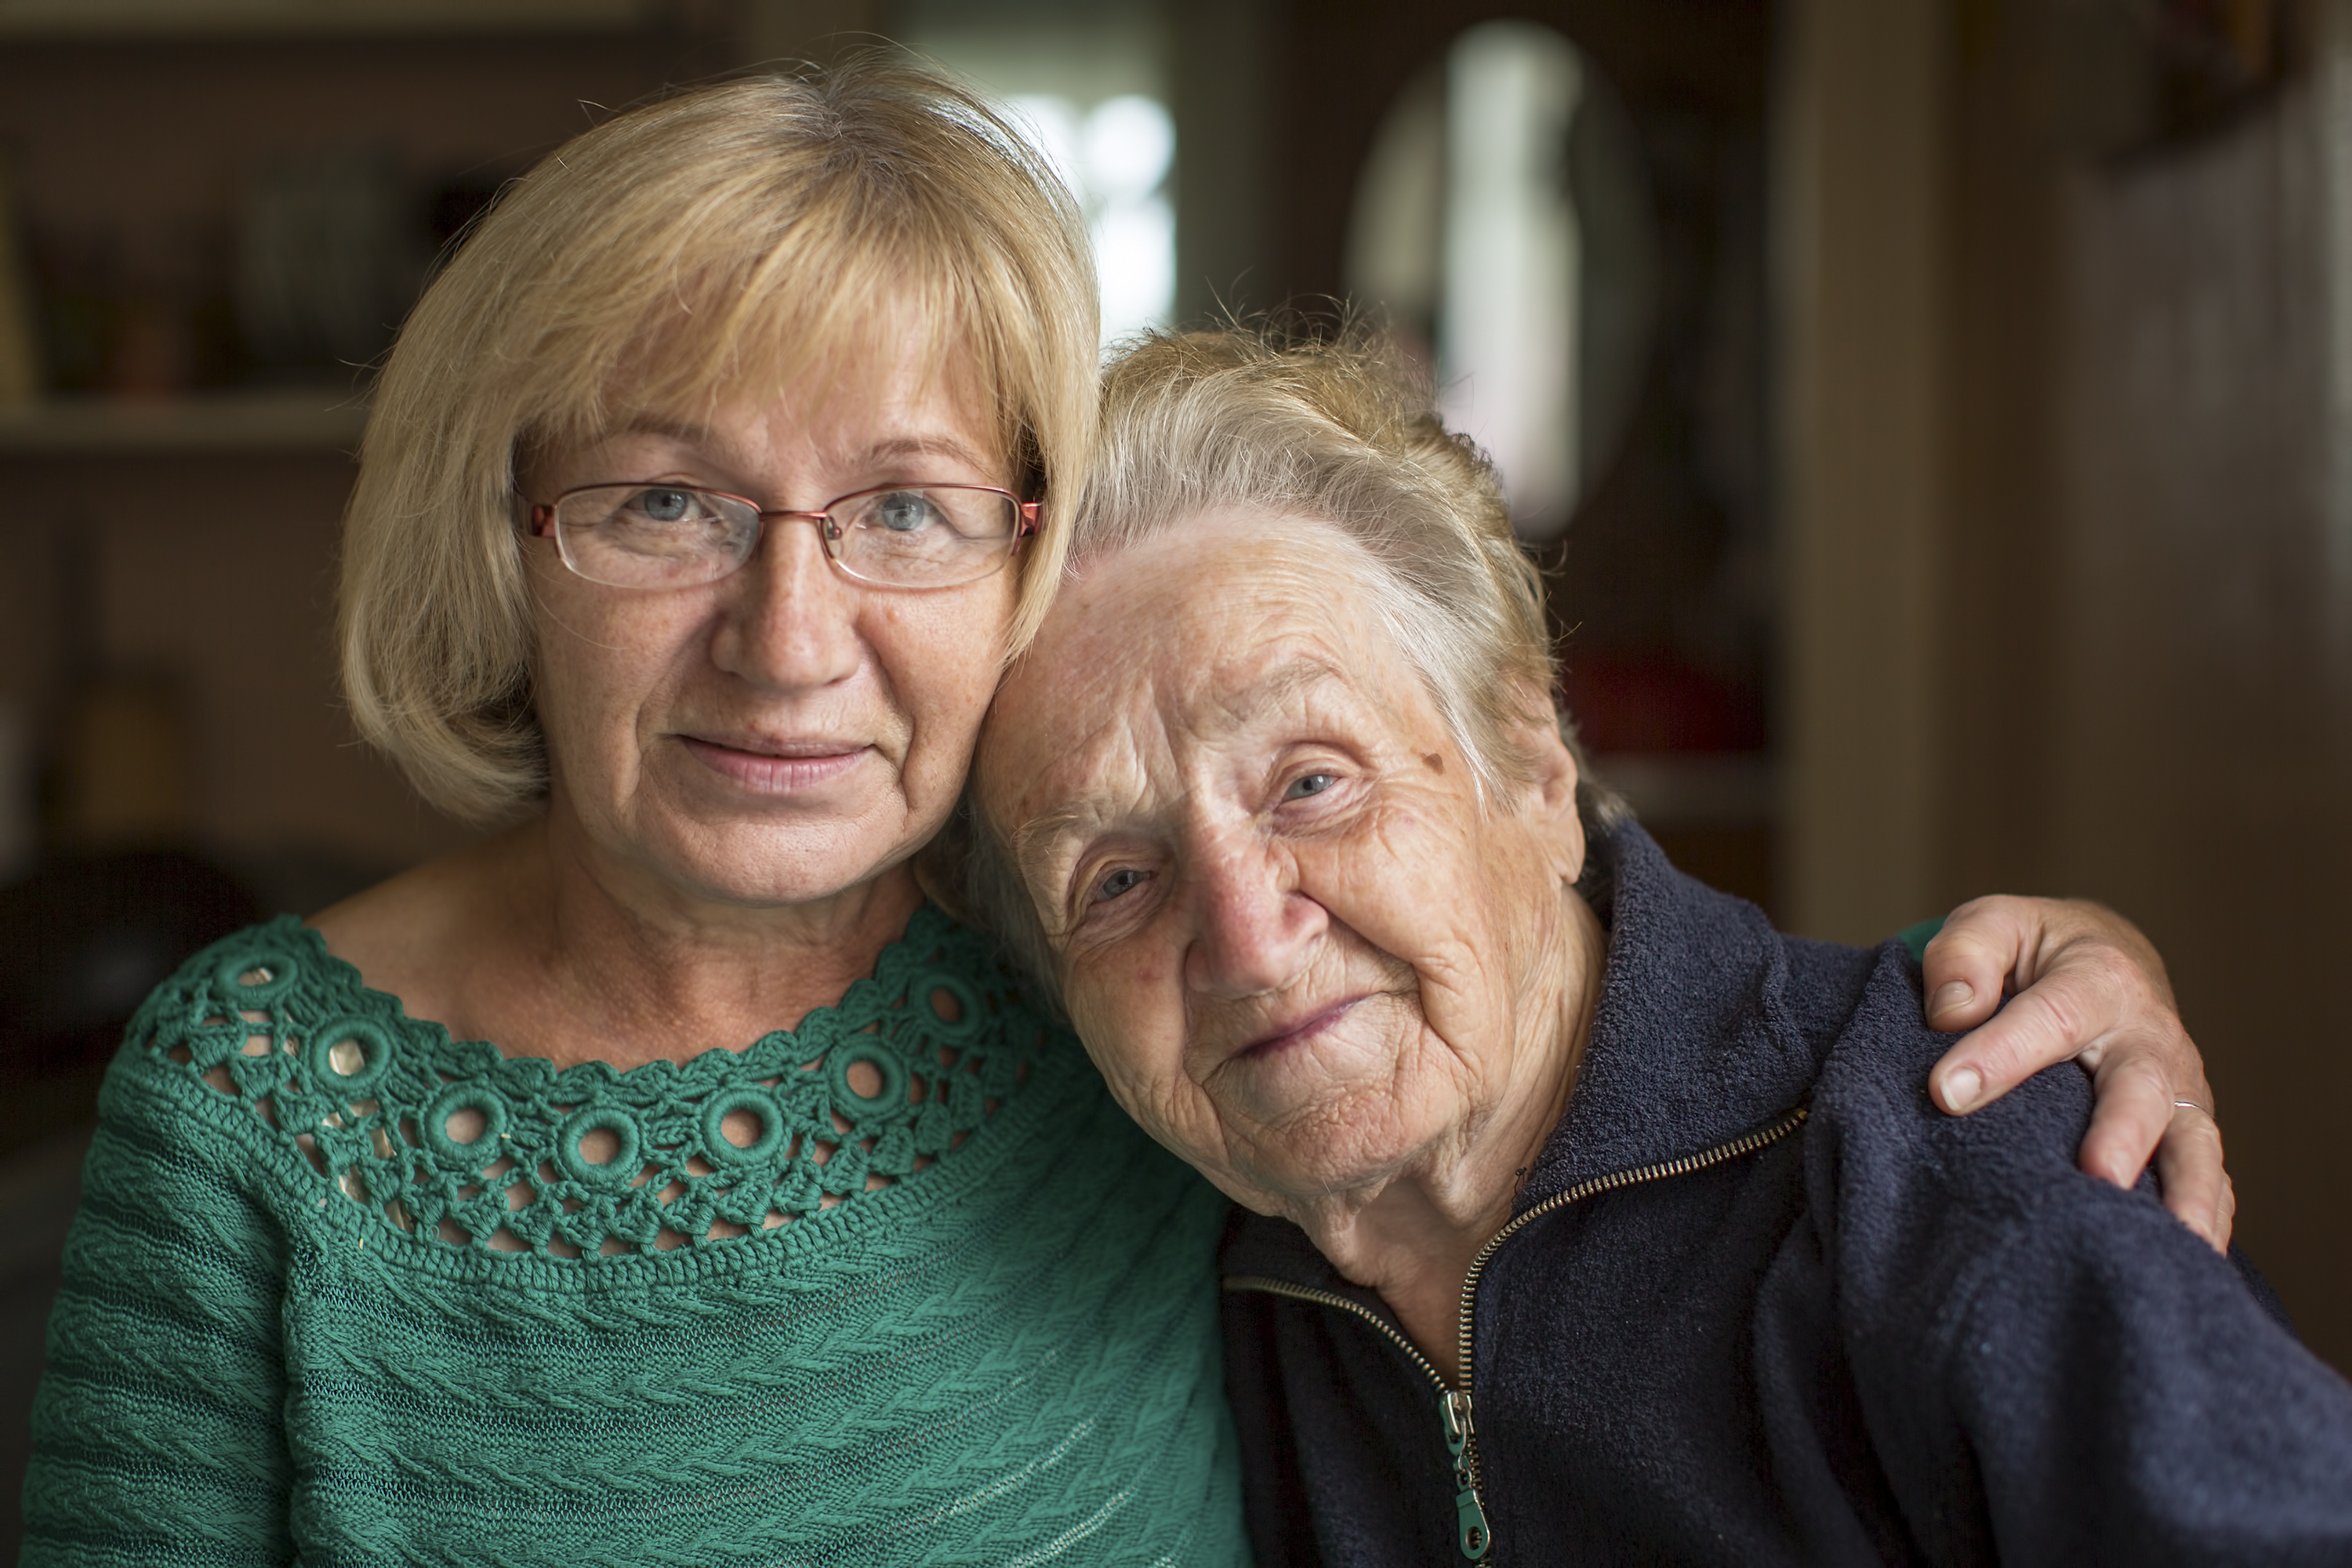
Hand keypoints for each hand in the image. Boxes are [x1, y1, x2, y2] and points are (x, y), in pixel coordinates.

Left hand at [1921, 896, 2230, 1251]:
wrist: (2104, 961)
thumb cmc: (2033, 952)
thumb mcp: (1993, 926)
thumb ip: (1965, 955)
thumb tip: (1952, 1011)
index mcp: (2098, 980)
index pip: (2049, 1016)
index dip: (2000, 1054)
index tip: (1946, 1092)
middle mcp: (2149, 1038)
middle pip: (2141, 1088)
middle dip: (2121, 1133)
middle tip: (2097, 1177)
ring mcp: (2177, 1090)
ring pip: (2194, 1143)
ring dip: (2186, 1193)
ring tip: (2169, 1243)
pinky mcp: (2185, 1131)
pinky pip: (2210, 1178)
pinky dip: (2207, 1219)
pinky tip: (2187, 1259)